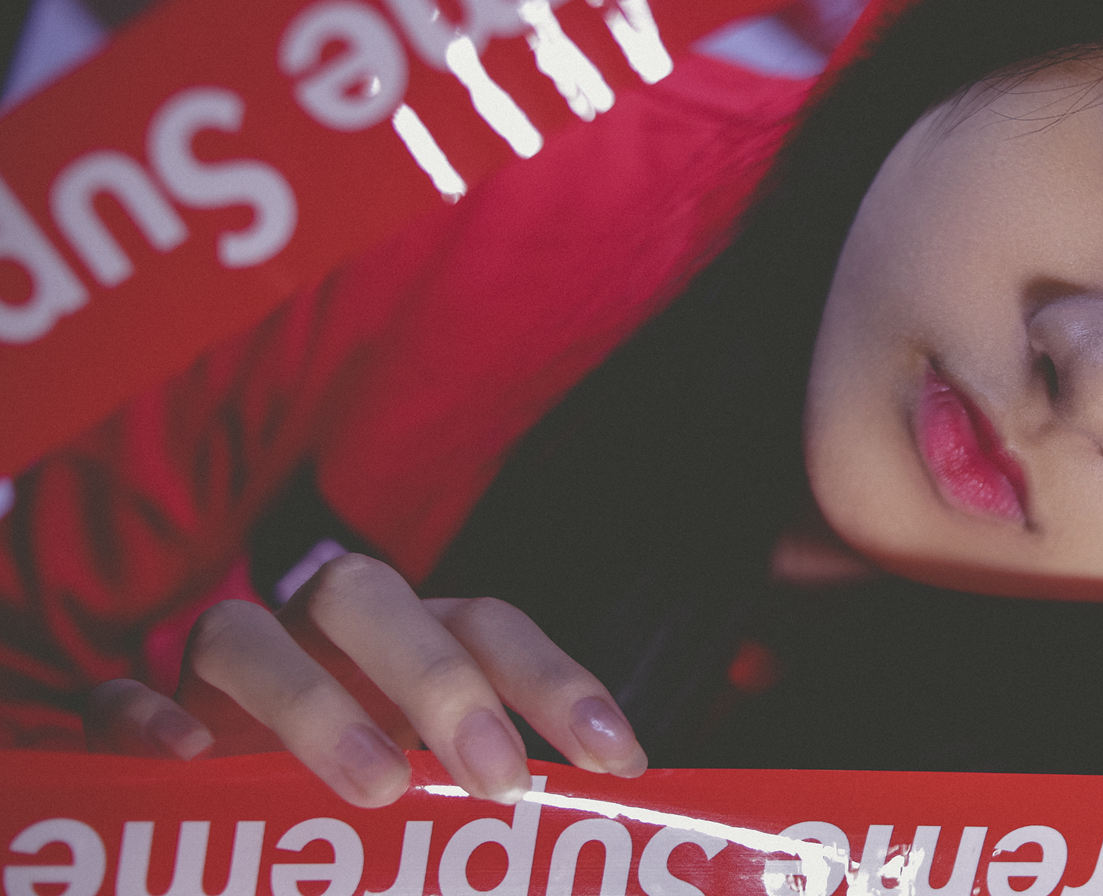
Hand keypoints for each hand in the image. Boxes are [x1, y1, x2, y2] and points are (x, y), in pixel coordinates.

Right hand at [84, 553, 646, 806]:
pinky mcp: (135, 713)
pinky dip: (147, 717)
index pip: (489, 629)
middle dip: (443, 681)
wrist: (205, 805)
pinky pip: (121, 695)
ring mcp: (221, 668)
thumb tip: (567, 875)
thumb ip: (473, 821)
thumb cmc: (345, 799)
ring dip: (313, 703)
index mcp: (404, 643)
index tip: (617, 762)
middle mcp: (318, 634)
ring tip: (374, 788)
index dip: (557, 681)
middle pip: (371, 597)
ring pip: (245, 631)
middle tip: (499, 781)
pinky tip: (186, 762)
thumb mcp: (425, 810)